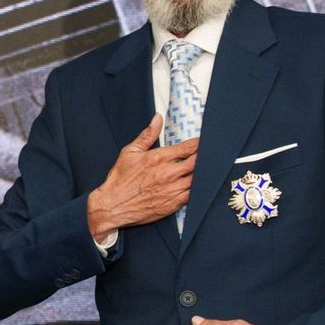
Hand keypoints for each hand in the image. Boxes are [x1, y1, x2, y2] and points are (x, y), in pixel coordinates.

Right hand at [86, 114, 196, 237]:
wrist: (112, 205)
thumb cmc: (120, 179)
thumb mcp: (130, 152)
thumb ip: (147, 135)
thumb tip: (157, 118)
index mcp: (158, 158)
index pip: (188, 148)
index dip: (200, 143)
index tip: (205, 141)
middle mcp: (168, 173)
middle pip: (198, 163)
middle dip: (206, 157)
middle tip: (211, 155)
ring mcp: (172, 189)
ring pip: (198, 179)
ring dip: (204, 174)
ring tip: (208, 169)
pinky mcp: (173, 204)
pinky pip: (193, 195)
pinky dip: (199, 190)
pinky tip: (199, 186)